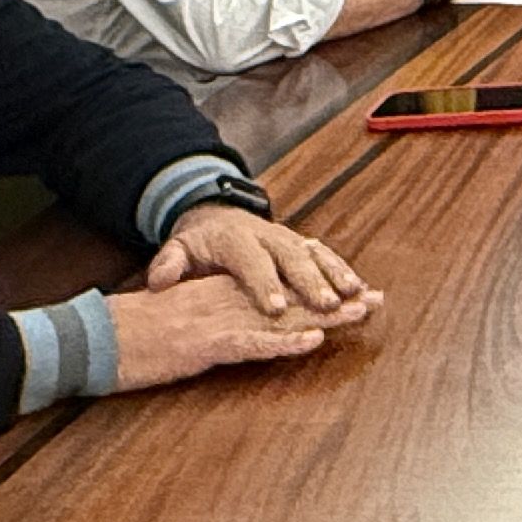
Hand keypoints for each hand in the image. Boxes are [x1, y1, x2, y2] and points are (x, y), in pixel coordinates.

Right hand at [105, 271, 363, 392]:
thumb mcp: (173, 323)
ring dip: (323, 317)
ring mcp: (216, 321)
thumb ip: (202, 320)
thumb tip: (230, 328)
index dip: (315, 291)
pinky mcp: (203, 344)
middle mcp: (224, 302)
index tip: (350, 292)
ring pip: (280, 317)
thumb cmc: (128, 335)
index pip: (277, 290)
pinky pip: (251, 344)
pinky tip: (311, 340)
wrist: (93, 338)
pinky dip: (282, 343)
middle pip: (289, 300)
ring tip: (361, 313)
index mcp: (217, 295)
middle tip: (376, 299)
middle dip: (334, 300)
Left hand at [148, 203, 377, 324]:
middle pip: (292, 258)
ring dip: (336, 274)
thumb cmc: (198, 242)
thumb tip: (160, 279)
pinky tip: (361, 289)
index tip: (273, 307)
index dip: (264, 283)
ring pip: (315, 255)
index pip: (251, 262)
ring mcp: (288, 239)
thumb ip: (168, 263)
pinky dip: (343, 270)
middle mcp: (268, 236)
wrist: (218, 214)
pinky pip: (325, 256)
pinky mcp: (301, 244)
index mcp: (236, 239)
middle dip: (311, 282)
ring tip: (355, 294)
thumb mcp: (177, 248)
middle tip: (326, 305)